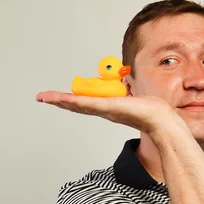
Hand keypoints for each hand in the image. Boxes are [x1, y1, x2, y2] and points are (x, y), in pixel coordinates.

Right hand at [36, 91, 181, 134]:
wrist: (161, 120)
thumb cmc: (152, 110)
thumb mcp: (134, 95)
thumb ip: (127, 90)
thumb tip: (126, 82)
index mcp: (108, 108)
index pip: (84, 104)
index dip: (69, 101)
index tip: (56, 98)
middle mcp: (104, 111)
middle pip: (76, 105)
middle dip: (57, 101)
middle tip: (41, 97)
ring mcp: (105, 110)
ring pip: (78, 105)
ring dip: (60, 101)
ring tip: (45, 98)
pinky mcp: (109, 108)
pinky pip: (88, 104)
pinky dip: (73, 101)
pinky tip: (62, 99)